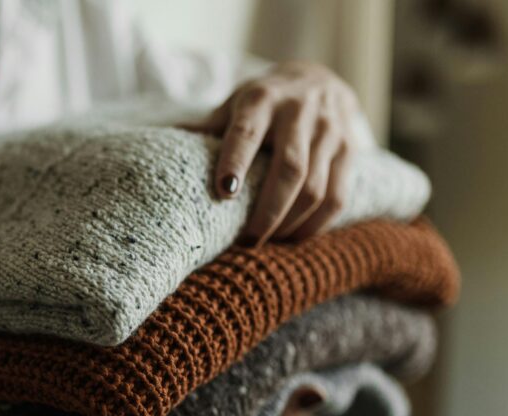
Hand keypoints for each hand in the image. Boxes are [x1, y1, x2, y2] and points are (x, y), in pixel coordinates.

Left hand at [193, 62, 362, 245]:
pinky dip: (315, 226)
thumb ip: (206, 128)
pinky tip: (293, 239)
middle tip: (246, 241)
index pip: (247, 132)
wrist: (318, 80)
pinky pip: (337, 198)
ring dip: (290, 224)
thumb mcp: (233, 105)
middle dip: (268, 212)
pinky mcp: (350, 150)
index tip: (224, 192)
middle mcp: (299, 112)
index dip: (236, 161)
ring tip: (266, 243)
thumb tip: (157, 145)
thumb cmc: (262, 102)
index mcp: (262, 100)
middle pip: (290, 171)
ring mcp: (330, 131)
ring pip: (316, 189)